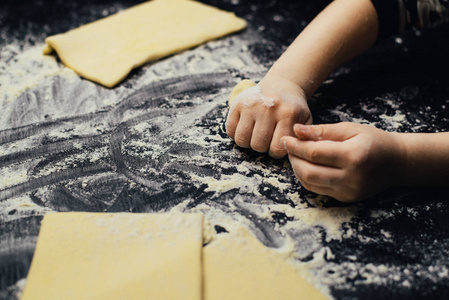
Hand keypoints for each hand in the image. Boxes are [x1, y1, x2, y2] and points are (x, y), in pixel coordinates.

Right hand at [225, 75, 311, 157]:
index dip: (276, 152)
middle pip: (257, 145)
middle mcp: (268, 109)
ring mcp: (251, 105)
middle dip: (262, 147)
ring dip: (248, 142)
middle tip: (267, 139)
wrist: (282, 85)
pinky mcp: (237, 103)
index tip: (277, 144)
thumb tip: (291, 150)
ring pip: (242, 140)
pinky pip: (230, 130)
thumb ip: (302, 138)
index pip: (276, 149)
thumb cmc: (293, 109)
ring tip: (256, 135)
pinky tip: (246, 128)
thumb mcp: (305, 121)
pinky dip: (236, 134)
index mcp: (287, 114)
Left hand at [281, 122, 404, 201]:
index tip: (285, 138)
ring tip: (295, 156)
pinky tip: (305, 166)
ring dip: (297, 169)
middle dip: (294, 159)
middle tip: (288, 147)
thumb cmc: (374, 141)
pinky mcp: (346, 198)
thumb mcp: (350, 129)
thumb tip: (296, 130)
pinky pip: (318, 190)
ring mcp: (348, 191)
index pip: (315, 153)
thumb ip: (322, 131)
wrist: (397, 162)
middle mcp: (351, 177)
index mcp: (354, 156)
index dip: (296, 146)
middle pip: (309, 172)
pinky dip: (307, 178)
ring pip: (310, 183)